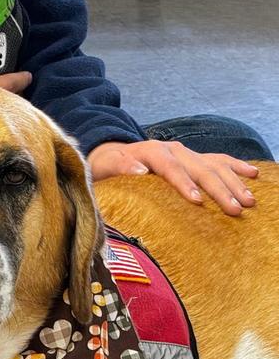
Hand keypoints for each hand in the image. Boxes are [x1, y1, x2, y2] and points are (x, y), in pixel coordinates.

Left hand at [88, 140, 258, 215]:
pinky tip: (253, 175)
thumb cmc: (107, 168)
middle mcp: (172, 150)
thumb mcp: (105, 167)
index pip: (170, 167)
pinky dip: (236, 167)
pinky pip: (218, 160)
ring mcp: (185, 153)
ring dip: (233, 182)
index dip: (184, 183)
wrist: (112, 156)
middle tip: (234, 208)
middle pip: (199, 168)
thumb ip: (120, 167)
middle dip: (218, 189)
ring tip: (248, 201)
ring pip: (214, 165)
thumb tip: (140, 172)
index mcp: (150, 152)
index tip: (197, 200)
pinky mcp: (193, 158)